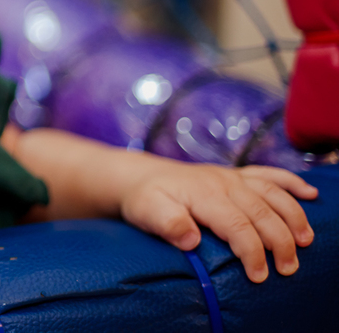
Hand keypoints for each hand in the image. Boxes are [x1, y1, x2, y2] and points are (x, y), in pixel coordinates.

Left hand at [119, 162, 317, 281]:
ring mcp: (231, 177)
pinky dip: (291, 182)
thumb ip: (167, 224)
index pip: (237, 225)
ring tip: (305, 242)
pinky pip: (268, 174)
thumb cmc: (145, 199)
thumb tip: (191, 239)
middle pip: (262, 212)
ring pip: (272, 193)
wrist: (140, 177)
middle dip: (280, 241)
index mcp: (204, 194)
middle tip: (288, 268)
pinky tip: (310, 194)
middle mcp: (223, 182)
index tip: (258, 276)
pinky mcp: (236, 175)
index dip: (252, 252)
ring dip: (293, 216)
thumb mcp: (146, 212)